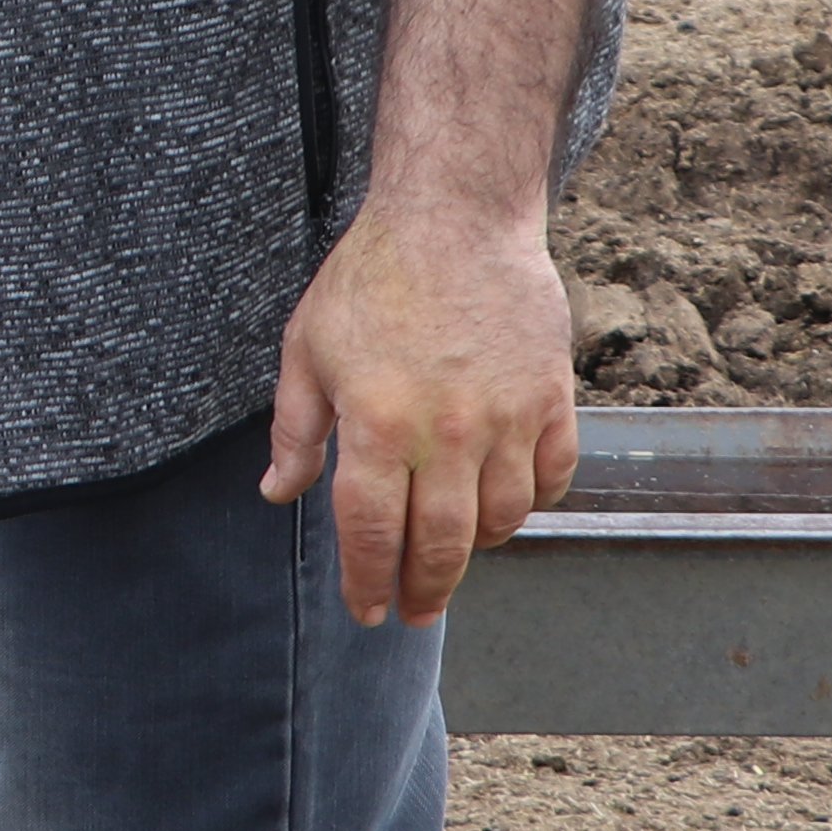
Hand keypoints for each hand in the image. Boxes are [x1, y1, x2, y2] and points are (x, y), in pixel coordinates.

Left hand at [260, 200, 579, 625]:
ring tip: (452, 554)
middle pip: (440, 544)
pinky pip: (550, 478)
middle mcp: (447, 433)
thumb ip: (295, 430)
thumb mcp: (307, 348)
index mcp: (377, 425)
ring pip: (501, 520)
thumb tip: (279, 494)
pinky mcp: (552, 399)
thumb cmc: (372, 278)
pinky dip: (530, 504)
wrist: (456, 217)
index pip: (370, 533)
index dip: (367, 582)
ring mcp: (508, 418)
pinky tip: (503, 505)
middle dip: (423, 591)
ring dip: (474, 549)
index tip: (367, 611)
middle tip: (414, 613)